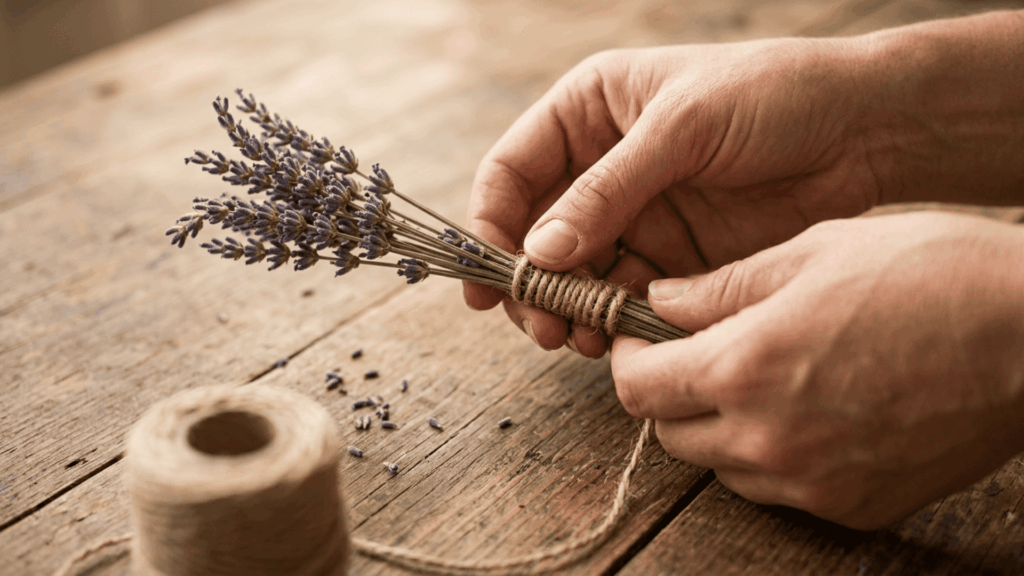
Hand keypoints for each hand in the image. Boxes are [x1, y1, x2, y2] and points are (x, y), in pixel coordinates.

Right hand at [464, 37, 882, 355]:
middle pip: (535, 231)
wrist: (862, 130)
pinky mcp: (670, 254)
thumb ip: (608, 191)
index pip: (514, 170)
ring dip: (565, 309)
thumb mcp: (681, 128)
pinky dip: (608, 320)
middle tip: (537, 325)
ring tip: (571, 340)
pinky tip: (610, 339)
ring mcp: (635, 213)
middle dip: (529, 281)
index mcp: (589, 110)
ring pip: (574, 272)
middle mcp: (601, 165)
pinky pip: (621, 293)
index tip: (487, 277)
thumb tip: (541, 251)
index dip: (491, 223)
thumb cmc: (772, 95)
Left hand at [612, 212, 1023, 528]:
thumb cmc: (930, 274)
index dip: (627, 356)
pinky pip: (777, 488)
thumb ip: (721, 287)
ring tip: (758, 375)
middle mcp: (767, 438)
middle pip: (669, 431)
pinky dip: (769, 454)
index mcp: (745, 367)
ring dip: (716, 423)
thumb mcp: (813, 252)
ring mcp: (812, 482)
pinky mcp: (852, 504)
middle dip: (668, 390)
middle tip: (695, 351)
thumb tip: (660, 302)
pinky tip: (805, 408)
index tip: (639, 335)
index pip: (635, 386)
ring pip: (719, 464)